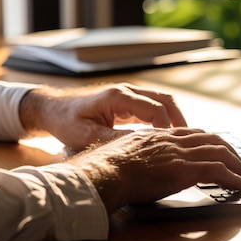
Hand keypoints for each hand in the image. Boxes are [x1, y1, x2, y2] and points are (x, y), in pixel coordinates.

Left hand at [19, 83, 186, 151]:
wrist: (51, 108)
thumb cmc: (66, 121)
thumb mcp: (88, 136)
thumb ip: (115, 141)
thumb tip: (141, 149)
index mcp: (119, 97)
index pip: (155, 110)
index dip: (167, 129)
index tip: (173, 147)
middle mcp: (127, 91)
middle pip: (165, 100)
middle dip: (179, 121)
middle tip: (188, 141)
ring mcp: (128, 94)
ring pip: (162, 101)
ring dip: (174, 118)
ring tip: (183, 139)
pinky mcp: (126, 101)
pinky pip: (152, 106)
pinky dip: (164, 118)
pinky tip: (166, 135)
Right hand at [66, 128, 240, 212]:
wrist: (104, 173)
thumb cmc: (108, 168)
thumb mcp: (127, 153)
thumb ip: (142, 154)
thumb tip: (146, 163)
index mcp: (160, 135)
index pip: (194, 133)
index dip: (211, 142)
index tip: (219, 150)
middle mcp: (173, 140)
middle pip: (212, 139)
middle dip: (230, 151)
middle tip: (239, 163)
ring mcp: (179, 154)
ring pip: (220, 152)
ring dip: (237, 165)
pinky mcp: (183, 170)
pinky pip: (217, 170)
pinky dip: (233, 177)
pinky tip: (239, 185)